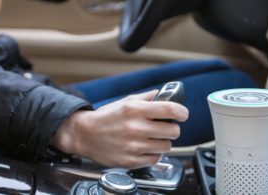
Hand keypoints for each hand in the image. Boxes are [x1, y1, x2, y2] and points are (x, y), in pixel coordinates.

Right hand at [51, 90, 188, 168]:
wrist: (84, 134)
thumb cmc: (106, 117)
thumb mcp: (126, 101)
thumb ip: (147, 97)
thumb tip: (165, 94)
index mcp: (135, 110)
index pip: (170, 110)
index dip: (182, 112)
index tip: (183, 114)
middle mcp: (135, 128)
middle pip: (173, 131)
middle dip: (172, 128)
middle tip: (165, 127)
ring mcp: (133, 146)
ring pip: (166, 146)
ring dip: (162, 142)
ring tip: (153, 138)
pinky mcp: (130, 160)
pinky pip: (155, 158)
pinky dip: (153, 154)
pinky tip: (145, 147)